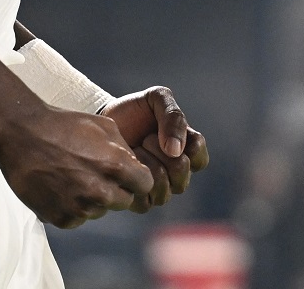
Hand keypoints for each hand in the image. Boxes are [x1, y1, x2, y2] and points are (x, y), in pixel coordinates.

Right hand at [0, 103, 155, 228]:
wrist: (21, 135)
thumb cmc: (64, 126)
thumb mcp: (104, 126)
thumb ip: (125, 149)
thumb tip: (136, 167)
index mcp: (115, 166)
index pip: (145, 185)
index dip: (138, 178)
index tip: (128, 173)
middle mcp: (100, 192)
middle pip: (124, 201)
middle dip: (117, 189)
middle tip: (98, 173)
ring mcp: (79, 208)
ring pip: (100, 210)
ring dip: (93, 198)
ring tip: (74, 175)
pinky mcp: (60, 218)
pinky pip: (77, 218)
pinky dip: (72, 206)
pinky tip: (60, 186)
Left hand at [103, 85, 211, 211]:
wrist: (103, 120)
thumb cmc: (134, 110)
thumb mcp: (157, 99)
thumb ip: (174, 117)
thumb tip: (176, 151)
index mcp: (186, 149)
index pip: (200, 159)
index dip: (183, 144)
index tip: (162, 129)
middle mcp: (176, 172)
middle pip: (181, 176)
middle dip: (161, 154)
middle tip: (146, 138)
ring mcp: (158, 188)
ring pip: (164, 192)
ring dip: (146, 168)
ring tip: (134, 151)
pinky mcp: (137, 199)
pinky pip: (144, 203)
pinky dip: (133, 184)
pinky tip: (124, 168)